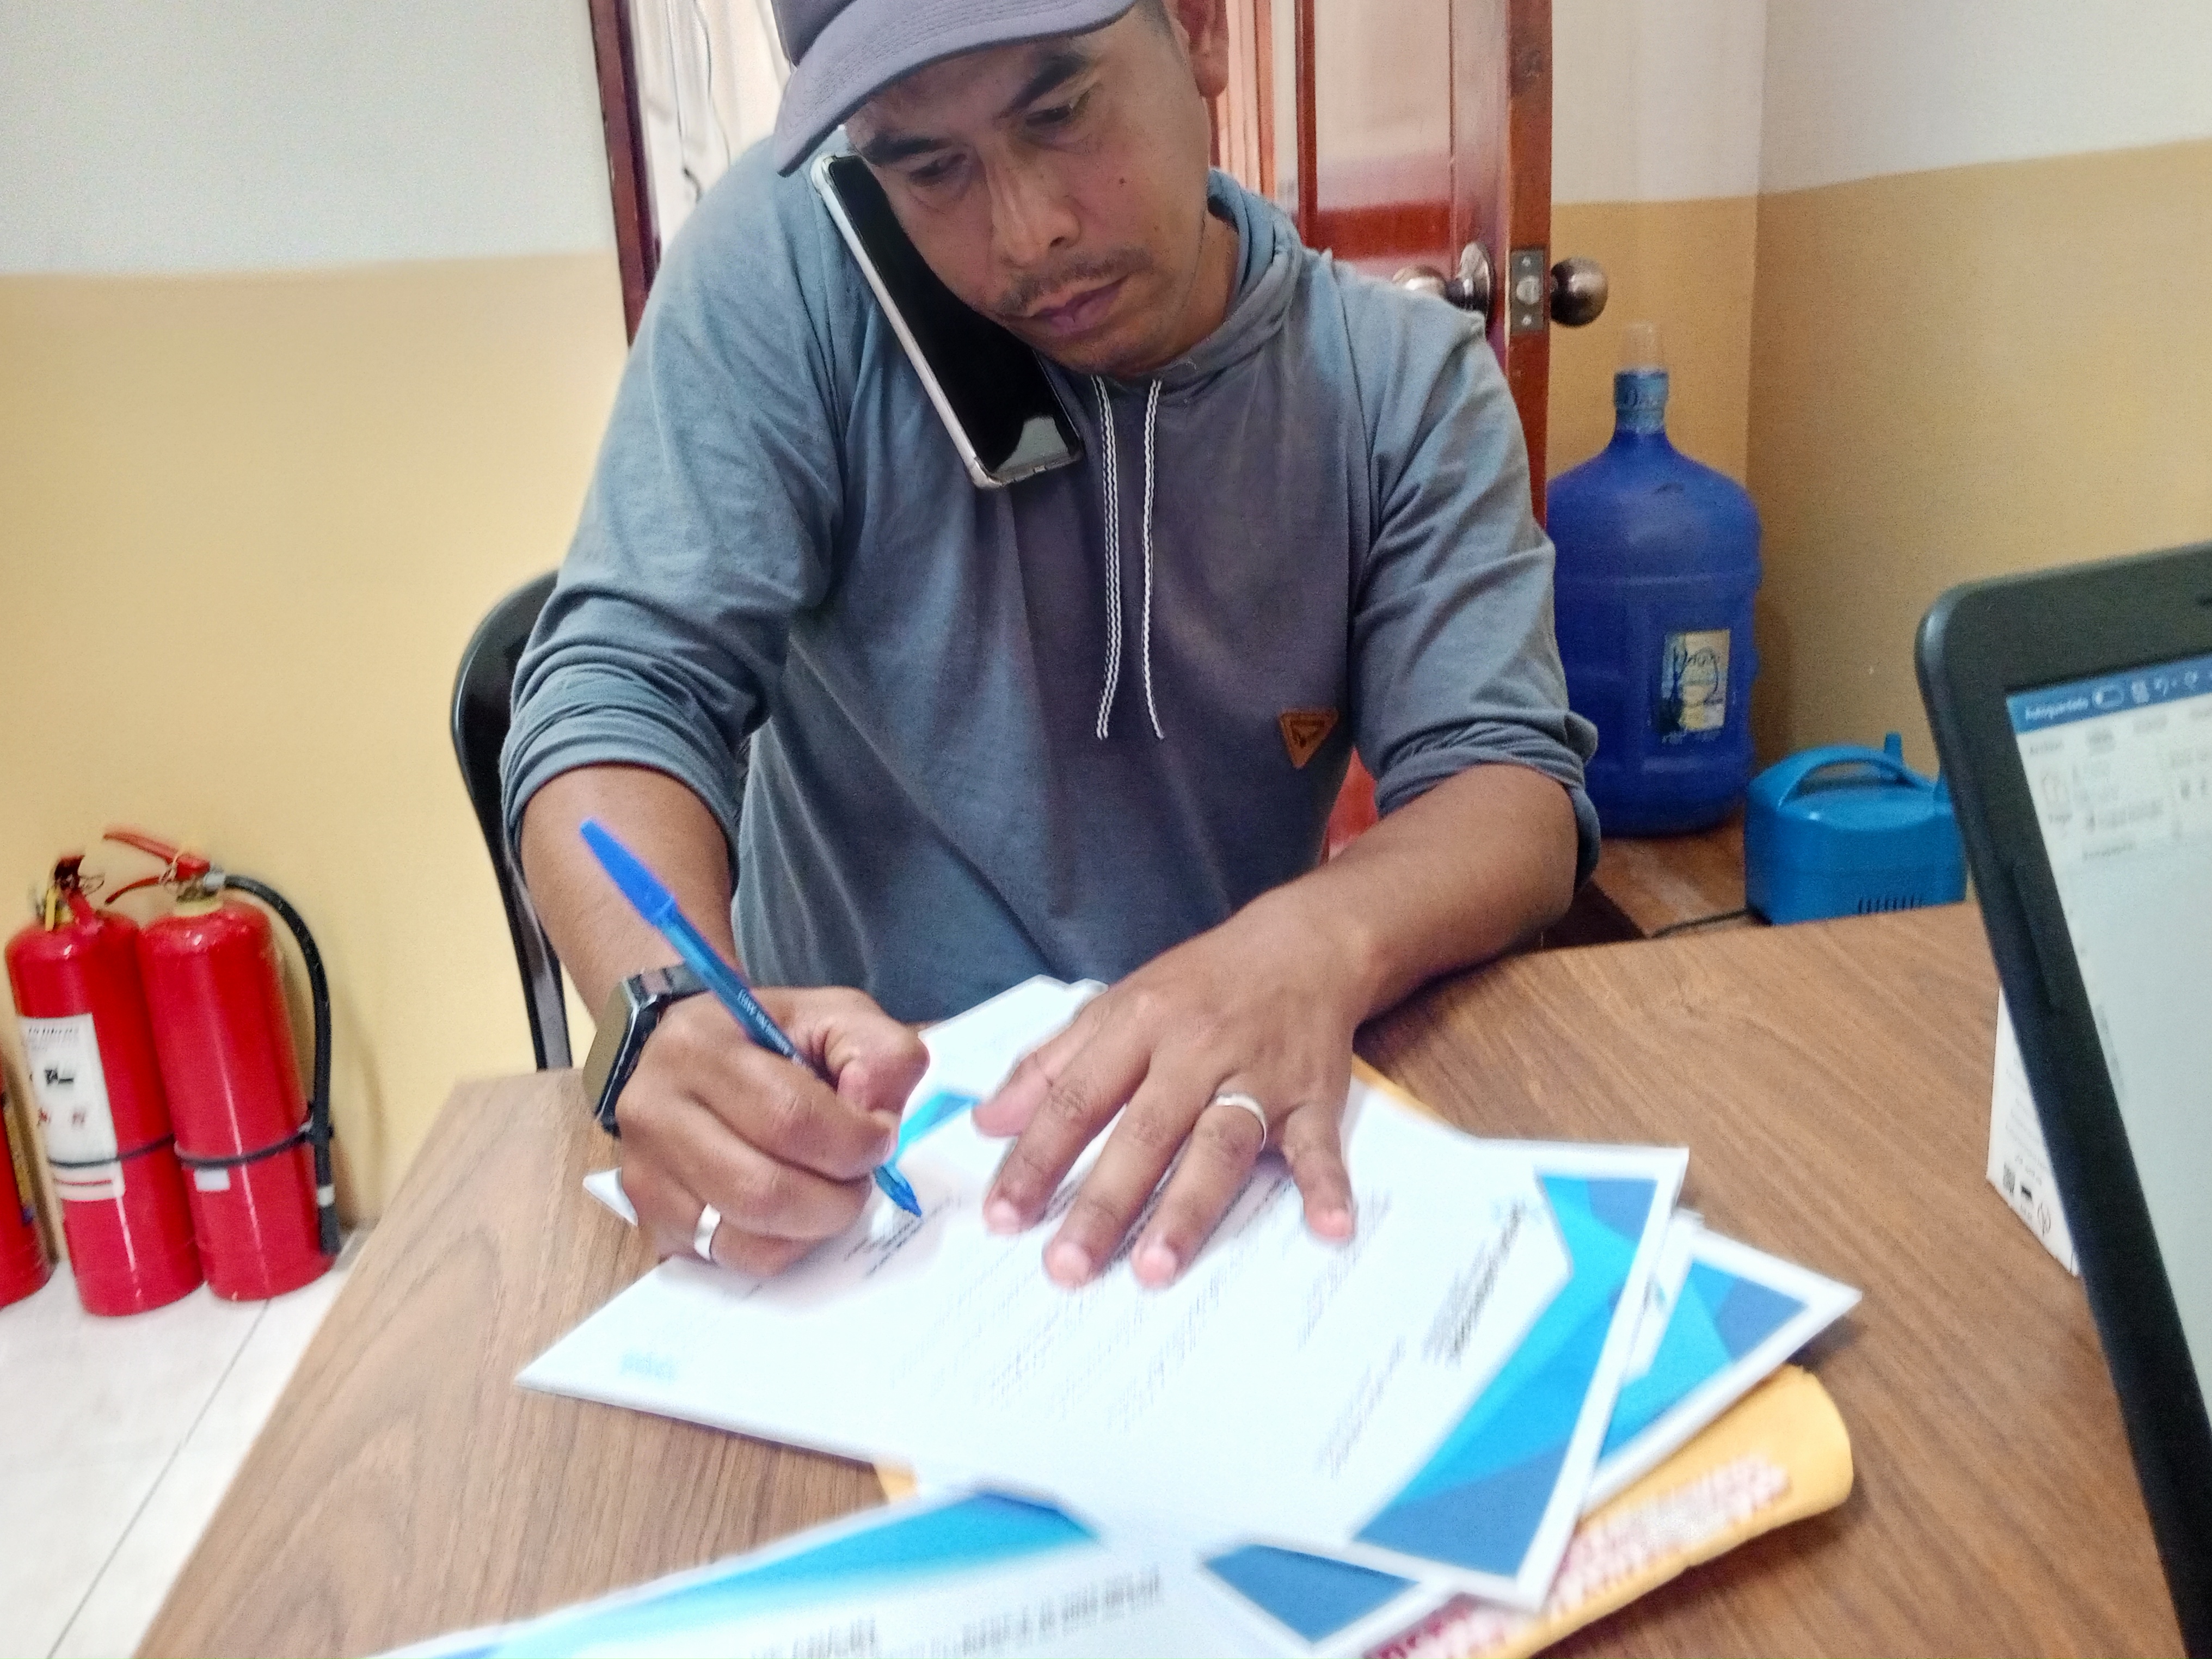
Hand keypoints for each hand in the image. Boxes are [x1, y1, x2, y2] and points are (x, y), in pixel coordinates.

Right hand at [617, 986, 927, 1274]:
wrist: (693, 1060)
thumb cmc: (772, 1040)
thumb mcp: (837, 1016)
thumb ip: (880, 1053)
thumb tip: (877, 1121)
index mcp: (700, 1046)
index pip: (792, 1116)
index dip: (856, 1141)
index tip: (879, 1137)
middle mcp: (655, 1111)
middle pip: (768, 1189)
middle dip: (839, 1195)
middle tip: (858, 1175)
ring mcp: (645, 1174)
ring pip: (751, 1235)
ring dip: (814, 1225)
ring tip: (829, 1190)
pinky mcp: (653, 1222)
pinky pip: (735, 1258)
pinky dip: (783, 1247)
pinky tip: (793, 1212)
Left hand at [973, 896, 1362, 1289]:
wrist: (1303, 945)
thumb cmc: (1198, 985)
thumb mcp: (1116, 1004)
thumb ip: (1050, 1064)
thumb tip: (987, 1122)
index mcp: (1138, 1025)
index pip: (1077, 1098)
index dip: (1037, 1158)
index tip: (1003, 1217)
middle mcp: (1195, 1051)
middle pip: (1144, 1132)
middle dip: (1104, 1201)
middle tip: (1066, 1265)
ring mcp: (1258, 1076)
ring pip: (1219, 1144)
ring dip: (1189, 1207)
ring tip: (1154, 1267)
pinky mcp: (1314, 1097)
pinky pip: (1319, 1146)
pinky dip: (1327, 1187)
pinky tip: (1330, 1229)